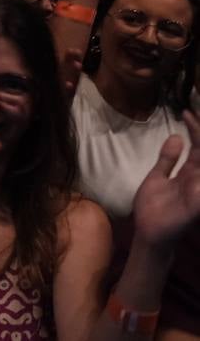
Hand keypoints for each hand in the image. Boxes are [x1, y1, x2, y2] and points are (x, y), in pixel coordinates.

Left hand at [132, 112, 199, 252]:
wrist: (147, 231)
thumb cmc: (154, 206)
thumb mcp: (157, 176)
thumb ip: (167, 159)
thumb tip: (176, 136)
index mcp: (189, 172)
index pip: (198, 147)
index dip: (195, 129)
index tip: (187, 112)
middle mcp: (197, 180)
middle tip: (196, 116)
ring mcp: (198, 192)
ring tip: (199, 131)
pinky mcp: (195, 205)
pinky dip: (199, 179)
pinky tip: (197, 168)